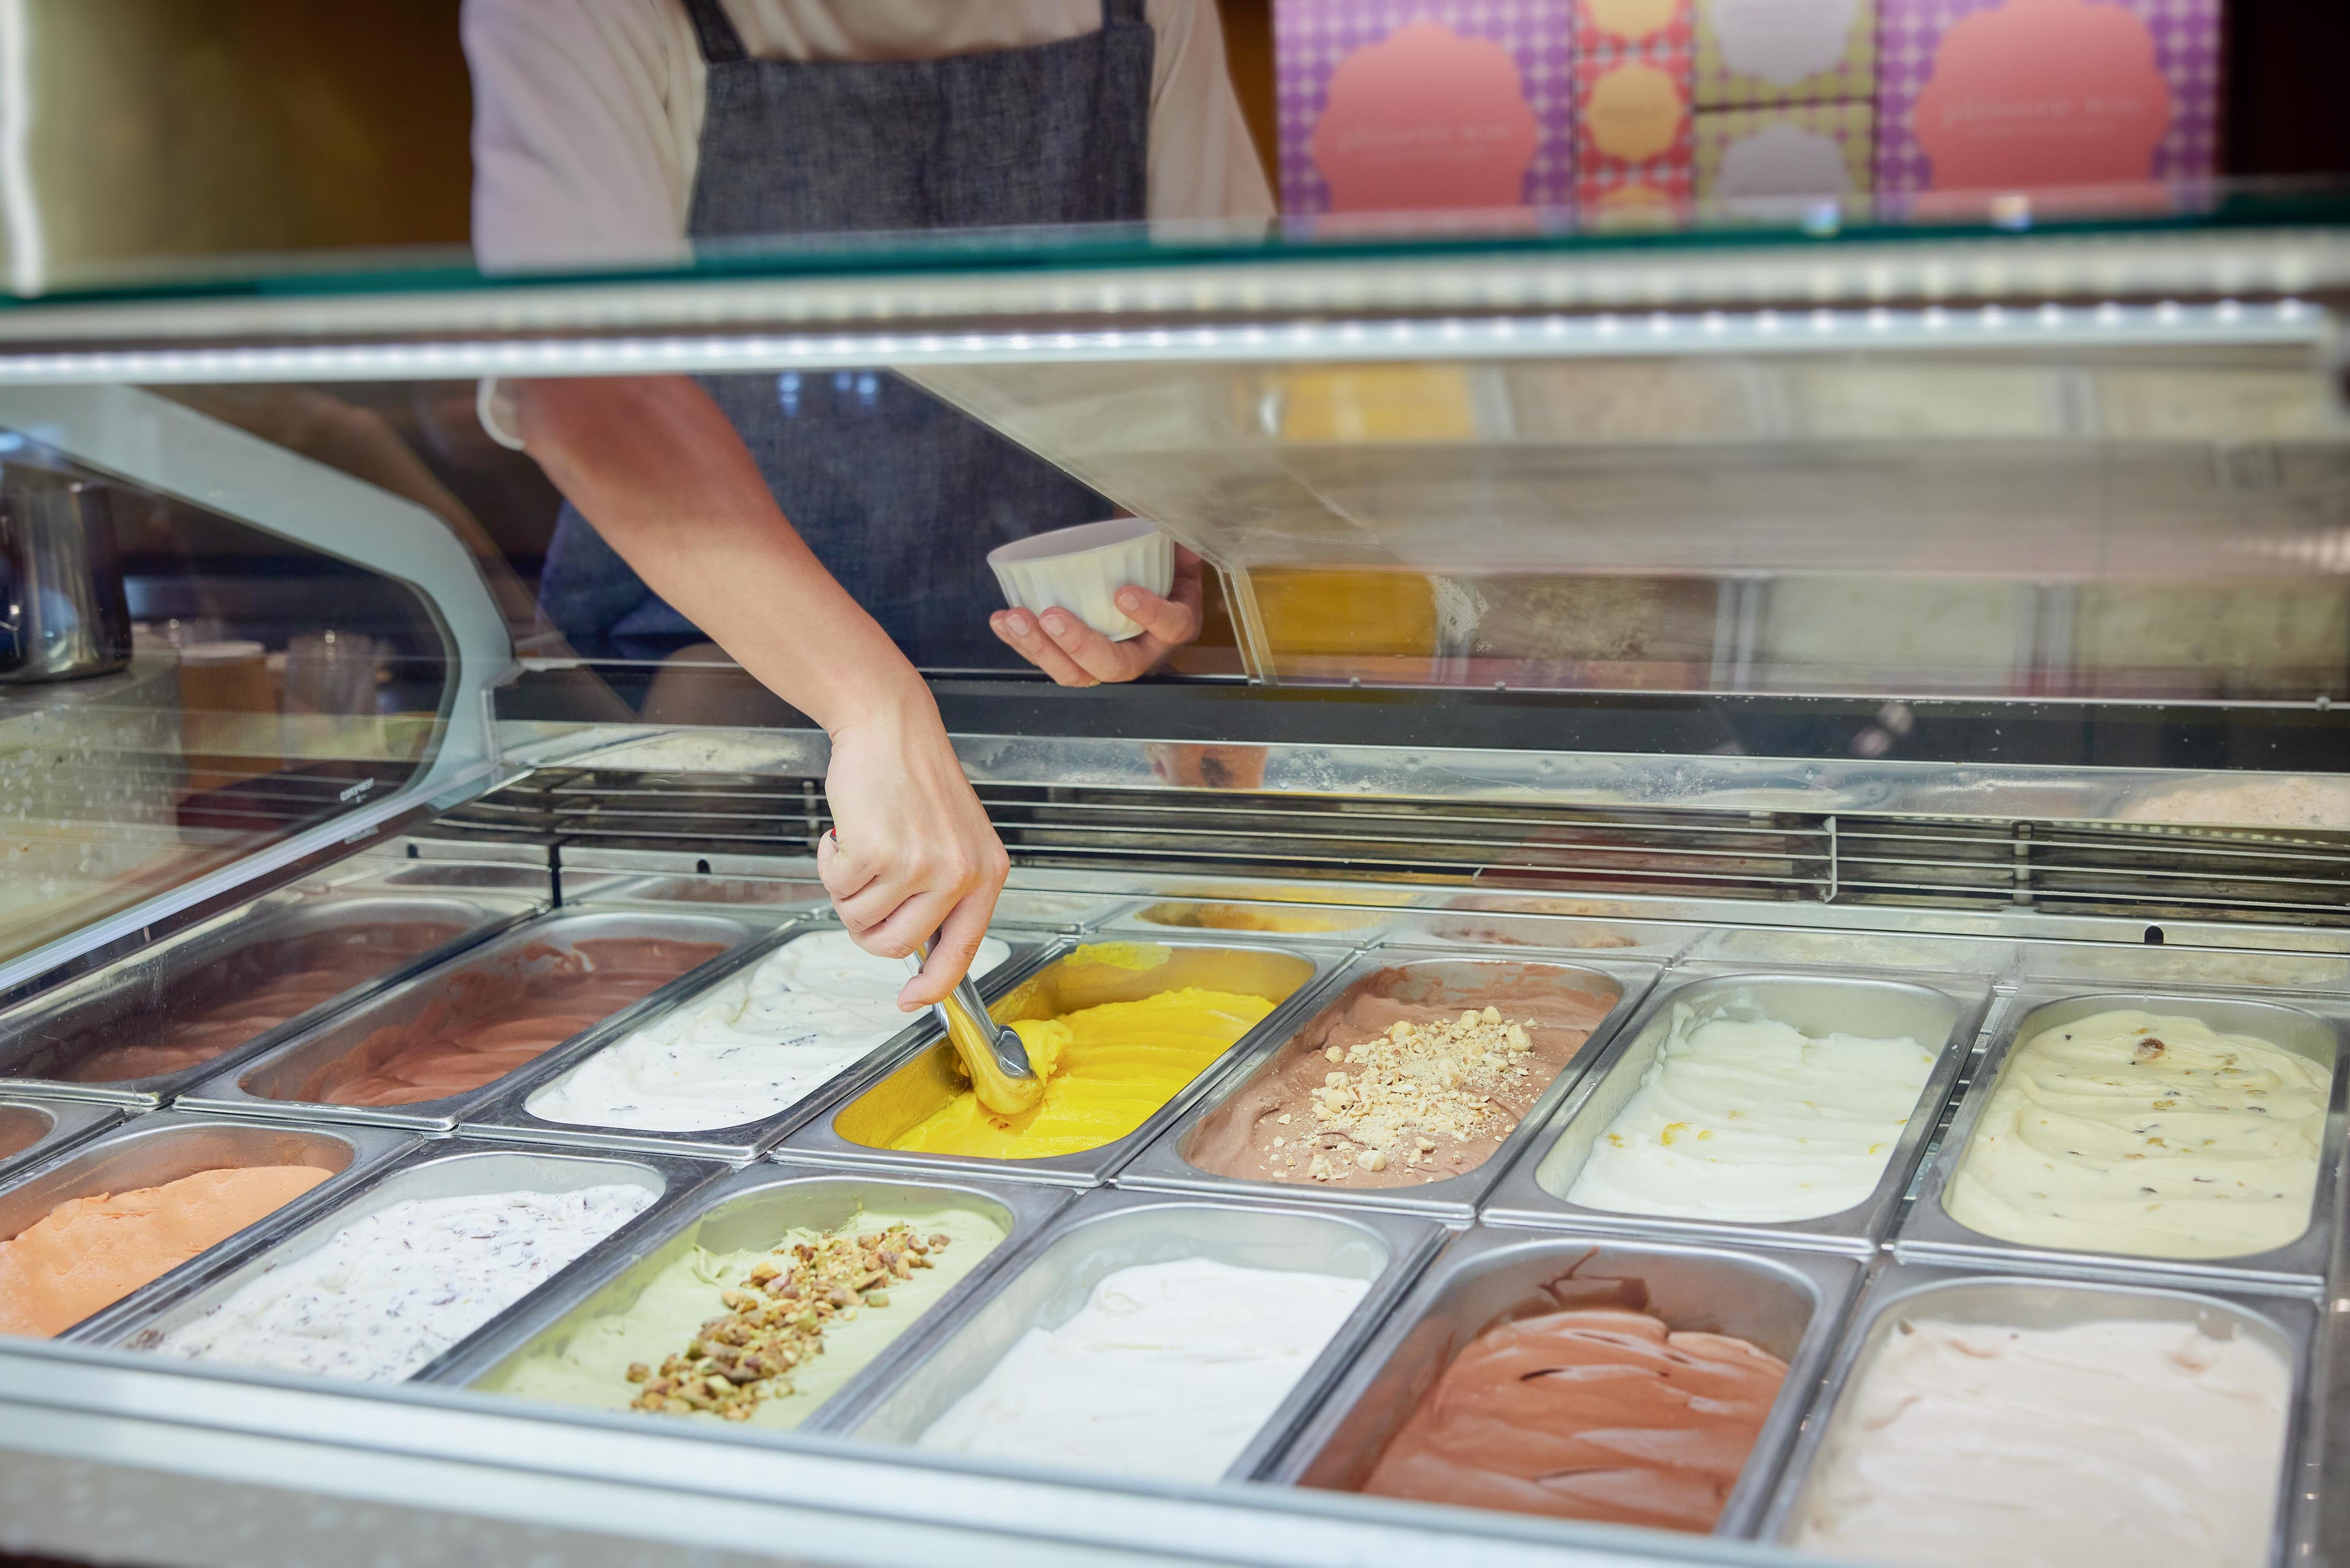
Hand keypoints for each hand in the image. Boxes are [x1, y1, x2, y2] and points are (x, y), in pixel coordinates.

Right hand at [816, 693, 1009, 1010]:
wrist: (890, 727)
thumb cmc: (915, 779)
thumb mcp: (955, 838)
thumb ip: (945, 892)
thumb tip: (919, 950)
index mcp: (986, 873)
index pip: (962, 951)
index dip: (933, 986)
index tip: (911, 1000)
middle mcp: (959, 873)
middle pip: (897, 945)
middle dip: (865, 927)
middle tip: (860, 891)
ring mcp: (919, 864)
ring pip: (860, 918)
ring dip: (845, 889)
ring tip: (858, 848)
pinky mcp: (877, 851)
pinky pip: (837, 887)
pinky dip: (828, 862)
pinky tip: (843, 833)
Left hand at [989, 545, 1203, 684]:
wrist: (1142, 577)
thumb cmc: (1161, 564)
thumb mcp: (1177, 547)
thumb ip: (1178, 536)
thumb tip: (1175, 527)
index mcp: (1174, 625)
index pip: (1170, 627)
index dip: (1149, 614)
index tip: (1123, 592)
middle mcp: (1143, 651)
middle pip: (1115, 666)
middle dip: (1079, 644)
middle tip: (1051, 615)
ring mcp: (1106, 660)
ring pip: (1076, 674)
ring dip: (1040, 649)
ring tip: (1015, 618)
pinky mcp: (1075, 658)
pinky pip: (1049, 660)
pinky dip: (1021, 643)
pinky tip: (1002, 621)